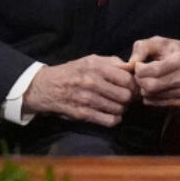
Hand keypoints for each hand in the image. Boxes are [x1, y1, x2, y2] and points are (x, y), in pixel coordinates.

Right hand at [21, 55, 136, 126]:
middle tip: (127, 99)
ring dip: (122, 109)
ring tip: (119, 106)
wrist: (45, 87)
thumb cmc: (74, 72)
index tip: (133, 87)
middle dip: (129, 98)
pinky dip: (115, 120)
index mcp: (95, 66)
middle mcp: (91, 82)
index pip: (126, 78)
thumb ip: (113, 62)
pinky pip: (108, 120)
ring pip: (118, 109)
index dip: (133, 84)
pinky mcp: (81, 114)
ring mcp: (86, 99)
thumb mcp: (91, 60)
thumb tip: (134, 67)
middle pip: (125, 95)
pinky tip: (113, 115)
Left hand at [129, 36, 179, 106]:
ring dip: (142, 87)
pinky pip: (155, 102)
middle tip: (138, 73)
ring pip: (151, 95)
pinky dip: (148, 95)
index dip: (140, 69)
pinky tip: (150, 86)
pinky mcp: (179, 101)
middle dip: (139, 79)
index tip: (138, 64)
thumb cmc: (174, 51)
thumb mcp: (160, 42)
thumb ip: (142, 48)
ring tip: (145, 78)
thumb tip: (130, 63)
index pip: (154, 70)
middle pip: (151, 86)